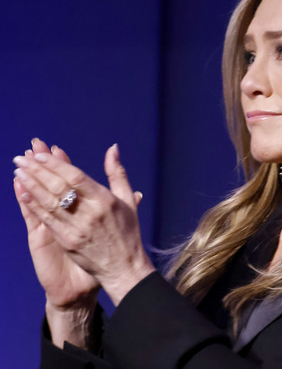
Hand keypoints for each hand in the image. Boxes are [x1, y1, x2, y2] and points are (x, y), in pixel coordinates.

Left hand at [13, 143, 154, 305]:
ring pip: (49, 202)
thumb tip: (112, 148)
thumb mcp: (127, 201)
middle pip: (59, 187)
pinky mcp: (67, 241)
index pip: (76, 177)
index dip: (57, 164)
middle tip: (22, 158)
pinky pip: (46, 219)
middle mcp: (90, 213)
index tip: (41, 154)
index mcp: (105, 201)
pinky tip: (24, 193)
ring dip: (31, 185)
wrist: (123, 268)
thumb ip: (117, 173)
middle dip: (38, 170)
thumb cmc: (127, 233)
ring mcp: (77, 228)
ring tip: (19, 171)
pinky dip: (34, 205)